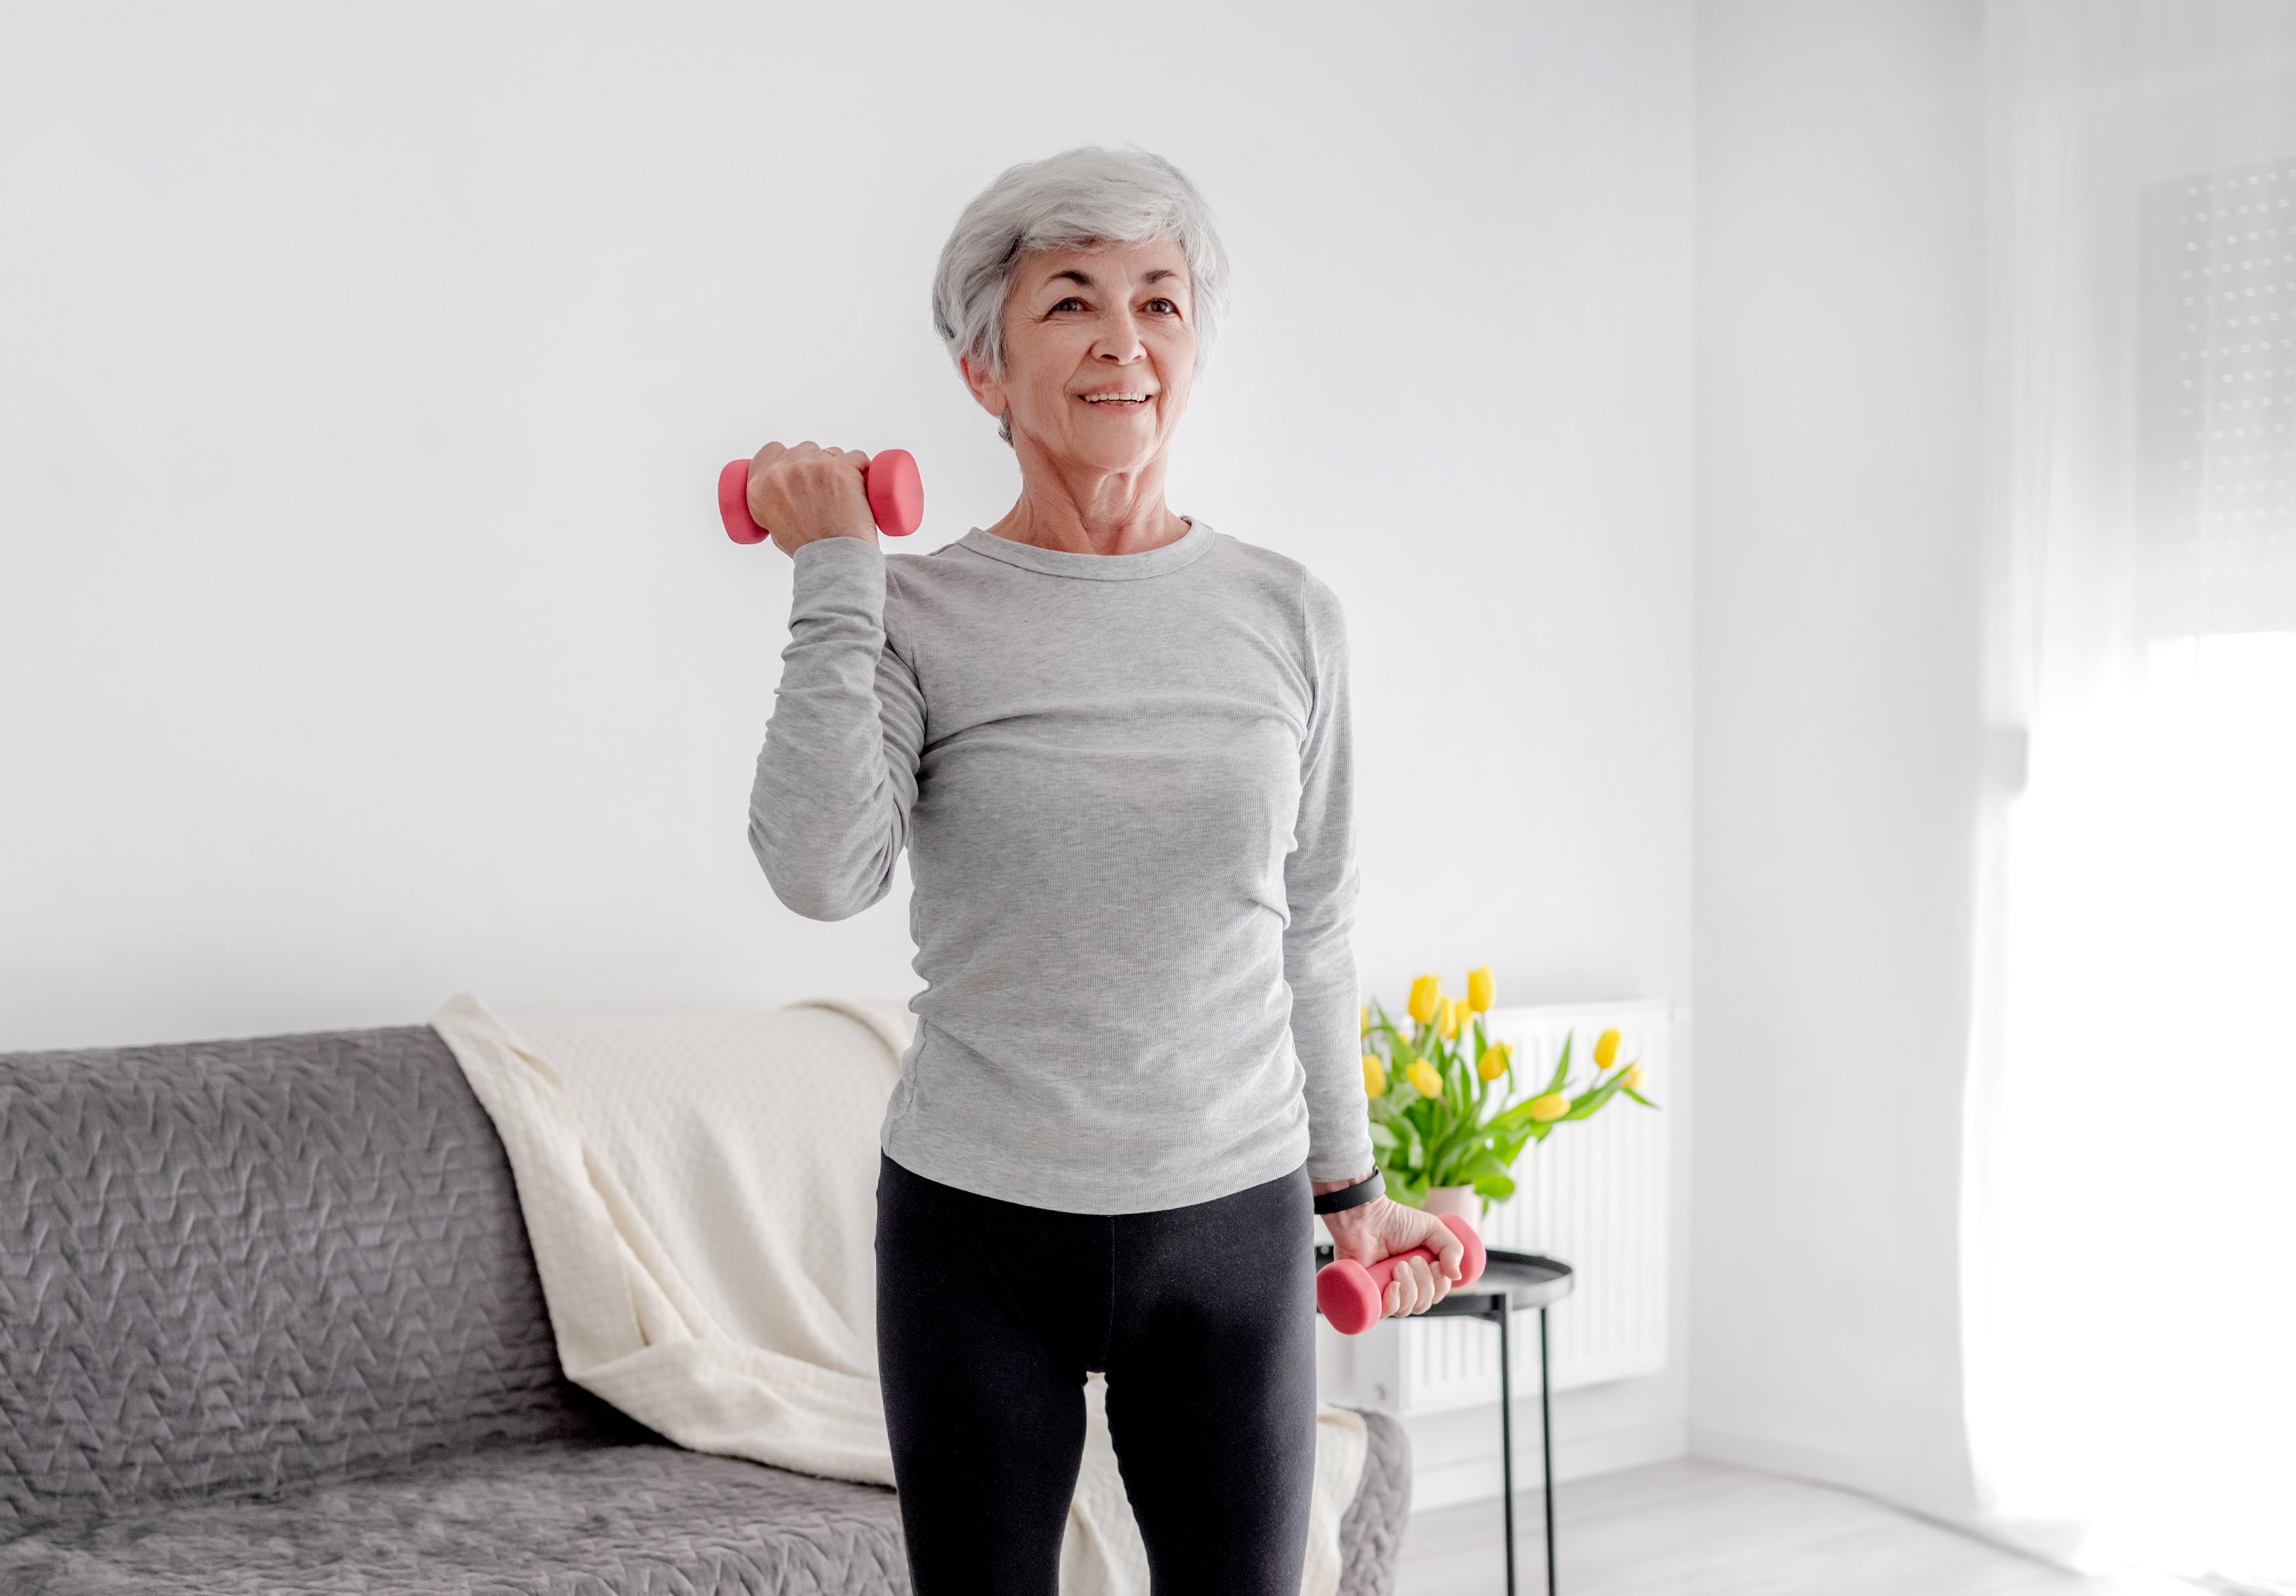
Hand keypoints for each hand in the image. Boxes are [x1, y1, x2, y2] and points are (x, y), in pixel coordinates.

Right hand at [744, 440, 877, 554]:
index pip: (771, 450)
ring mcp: (810, 467)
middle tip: (829, 491)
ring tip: (845, 497)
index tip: (802, 468)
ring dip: (840, 466)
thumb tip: (787, 491)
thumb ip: (774, 503)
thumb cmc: (810, 550)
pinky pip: (857, 457)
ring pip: (831, 452)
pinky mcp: (838, 467)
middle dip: (817, 464)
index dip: (788, 456)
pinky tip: (863, 486)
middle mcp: (780, 473)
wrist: (836, 561)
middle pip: (804, 449)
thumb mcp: (774, 527)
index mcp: (758, 487)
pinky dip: (863, 468)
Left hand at [1318, 1188, 1464, 1318]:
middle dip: (1424, 1283)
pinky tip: (1392, 1286)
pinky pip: (1385, 1313)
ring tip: (1398, 1266)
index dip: (1441, 1285)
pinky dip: (1393, 1302)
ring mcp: (1384, 1291)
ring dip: (1409, 1288)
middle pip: (1424, 1304)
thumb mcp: (1433, 1228)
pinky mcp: (1368, 1295)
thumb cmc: (1395, 1220)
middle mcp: (1403, 1285)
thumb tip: (1457, 1277)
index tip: (1434, 1264)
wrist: (1366, 1216)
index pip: (1437, 1293)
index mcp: (1420, 1272)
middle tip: (1413, 1260)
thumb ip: (1452, 1249)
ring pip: (1407, 1309)